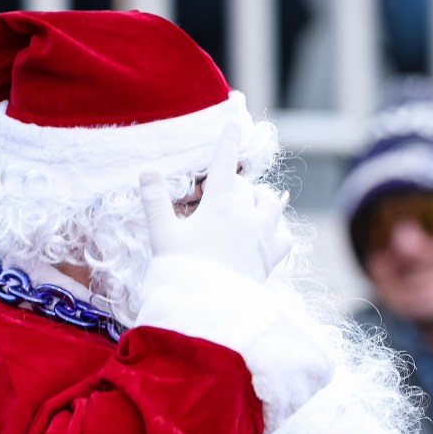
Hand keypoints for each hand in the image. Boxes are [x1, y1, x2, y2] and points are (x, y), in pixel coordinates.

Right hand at [139, 124, 292, 280]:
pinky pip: (284, 235)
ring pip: (271, 204)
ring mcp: (263, 235)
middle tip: (210, 198)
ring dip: (261, 199)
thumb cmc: (182, 270)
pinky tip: (268, 232)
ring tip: (248, 203)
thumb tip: (147, 171)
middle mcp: (247, 215)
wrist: (209, 308)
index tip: (232, 125)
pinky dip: (277, 229)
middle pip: (245, 186)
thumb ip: (156, 200)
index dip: (227, 143)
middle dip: (231, 185)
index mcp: (220, 204)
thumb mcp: (162, 233)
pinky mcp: (272, 257)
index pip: (225, 164)